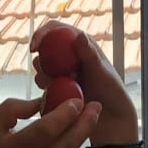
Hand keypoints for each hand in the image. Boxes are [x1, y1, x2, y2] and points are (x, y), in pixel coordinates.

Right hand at [0, 96, 100, 147]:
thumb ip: (15, 108)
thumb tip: (44, 101)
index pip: (46, 130)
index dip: (65, 114)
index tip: (76, 100)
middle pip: (66, 144)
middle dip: (85, 123)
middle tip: (96, 107)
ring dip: (79, 136)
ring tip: (87, 119)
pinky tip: (71, 139)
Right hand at [31, 21, 137, 145]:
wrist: (111, 118)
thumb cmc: (112, 93)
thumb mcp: (102, 73)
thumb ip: (90, 55)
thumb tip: (79, 35)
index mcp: (81, 44)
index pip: (56, 29)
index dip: (42, 34)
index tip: (34, 48)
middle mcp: (69, 55)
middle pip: (44, 48)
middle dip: (42, 61)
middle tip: (53, 76)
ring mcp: (62, 71)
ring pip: (41, 68)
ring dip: (45, 77)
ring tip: (64, 88)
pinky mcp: (57, 87)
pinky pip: (43, 85)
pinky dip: (46, 90)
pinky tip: (59, 97)